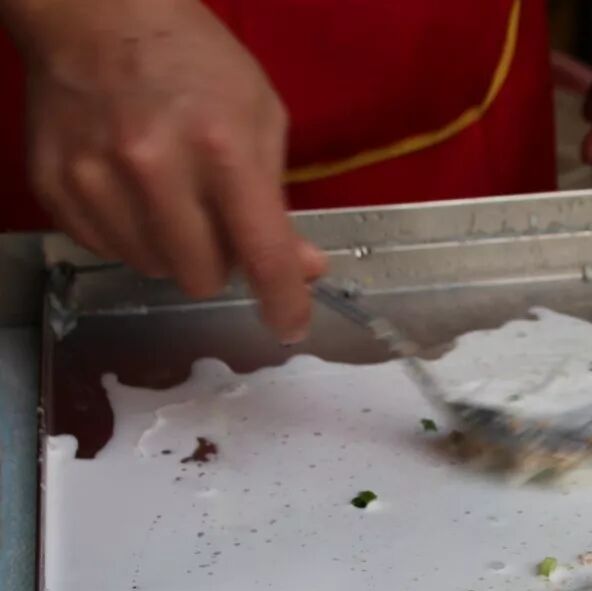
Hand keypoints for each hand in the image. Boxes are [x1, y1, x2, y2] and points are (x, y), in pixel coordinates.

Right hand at [3, 0, 325, 339]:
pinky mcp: (56, 185)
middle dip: (220, 263)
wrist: (95, 13)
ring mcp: (96, 177)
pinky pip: (106, 249)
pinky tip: (133, 192)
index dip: (283, 301)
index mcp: (221, 149)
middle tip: (217, 223)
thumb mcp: (260, 117)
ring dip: (172, 249)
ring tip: (172, 197)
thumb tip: (303, 268)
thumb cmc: (191, 60)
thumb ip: (279, 200)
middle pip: (202, 275)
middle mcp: (155, 168)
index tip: (289, 325)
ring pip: (152, 269)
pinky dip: (129, 235)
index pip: (261, 253)